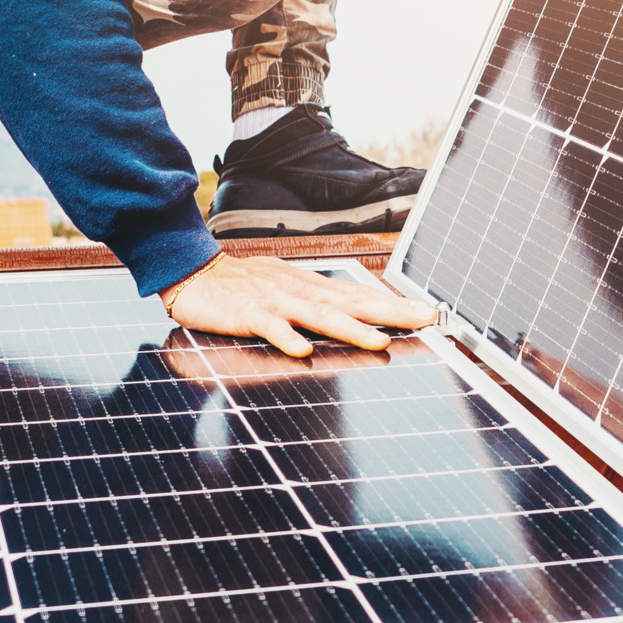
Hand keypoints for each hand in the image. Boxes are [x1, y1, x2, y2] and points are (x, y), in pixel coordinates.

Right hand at [158, 252, 438, 356]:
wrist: (193, 272)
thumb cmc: (241, 285)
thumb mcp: (286, 289)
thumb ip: (318, 303)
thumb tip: (355, 315)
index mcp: (311, 286)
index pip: (361, 295)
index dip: (395, 304)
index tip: (429, 312)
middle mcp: (299, 290)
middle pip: (351, 301)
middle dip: (390, 311)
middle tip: (425, 319)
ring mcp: (274, 300)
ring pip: (317, 314)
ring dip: (349, 327)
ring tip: (378, 339)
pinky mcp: (246, 312)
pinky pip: (268, 325)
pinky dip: (285, 337)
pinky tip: (301, 350)